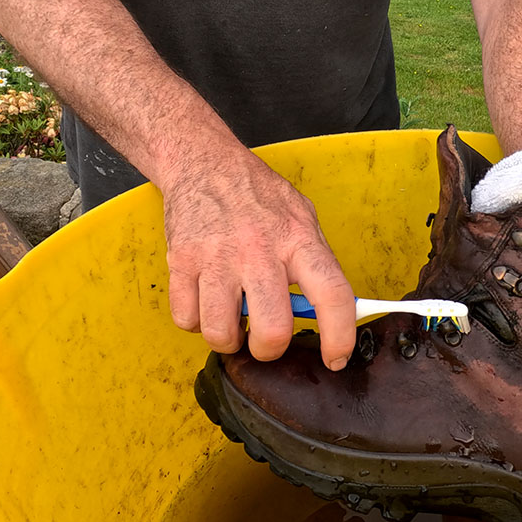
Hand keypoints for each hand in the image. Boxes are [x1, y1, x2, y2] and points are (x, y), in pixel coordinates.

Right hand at [163, 150, 355, 369]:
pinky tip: (205, 300)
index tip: (336, 358)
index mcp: (297, 238)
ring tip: (230, 319)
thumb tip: (332, 310)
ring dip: (227, 339)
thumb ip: (314, 261)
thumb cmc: (255, 193)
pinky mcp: (182, 261)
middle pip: (272, 330)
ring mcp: (217, 257)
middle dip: (269, 349)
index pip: (332, 296)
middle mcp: (259, 250)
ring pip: (221, 332)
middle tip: (265, 338)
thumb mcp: (301, 216)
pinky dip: (195, 321)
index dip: (339, 337)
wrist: (203, 162)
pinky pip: (186, 319)